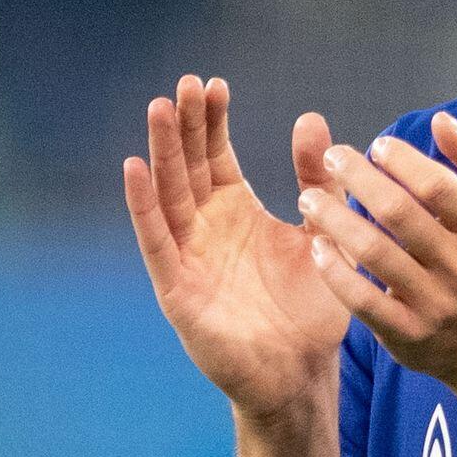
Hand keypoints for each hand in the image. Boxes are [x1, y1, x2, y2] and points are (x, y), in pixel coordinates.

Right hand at [124, 74, 350, 418]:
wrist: (303, 373)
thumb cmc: (311, 308)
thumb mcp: (322, 232)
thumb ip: (318, 181)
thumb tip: (312, 118)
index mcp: (235, 212)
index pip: (214, 156)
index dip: (211, 122)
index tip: (214, 84)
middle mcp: (205, 229)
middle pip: (187, 167)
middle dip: (184, 126)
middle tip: (185, 83)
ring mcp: (188, 257)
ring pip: (167, 195)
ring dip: (160, 152)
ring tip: (159, 108)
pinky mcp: (177, 289)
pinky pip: (156, 242)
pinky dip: (143, 206)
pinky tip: (134, 168)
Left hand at [298, 112, 456, 386]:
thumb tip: (440, 121)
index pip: (438, 187)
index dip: (402, 161)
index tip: (376, 147)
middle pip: (399, 214)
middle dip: (358, 179)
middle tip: (333, 157)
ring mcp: (435, 303)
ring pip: (375, 253)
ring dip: (335, 219)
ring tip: (310, 198)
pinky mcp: (407, 334)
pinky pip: (362, 300)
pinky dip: (335, 271)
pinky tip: (318, 247)